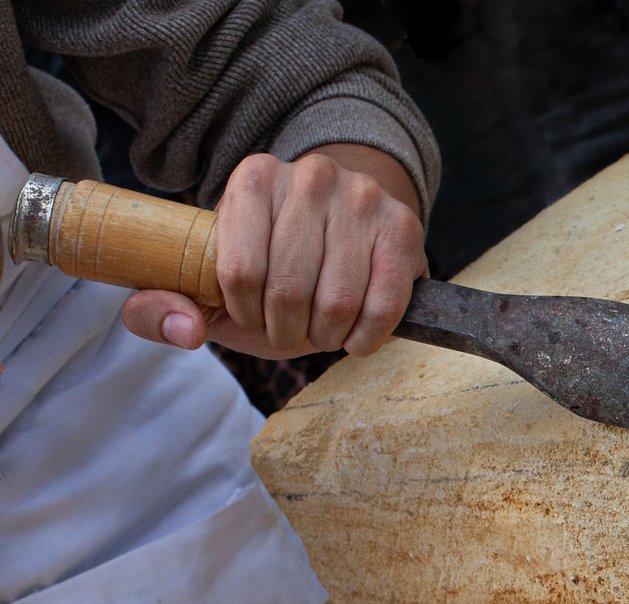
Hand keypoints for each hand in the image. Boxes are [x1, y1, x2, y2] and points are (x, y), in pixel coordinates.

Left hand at [121, 145, 425, 359]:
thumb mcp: (209, 280)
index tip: (253, 318)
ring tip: (322, 330)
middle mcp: (309, 176)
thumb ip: (162, 306)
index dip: (246, 315)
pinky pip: (383, 304)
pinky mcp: (403, 225)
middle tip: (292, 332)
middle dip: (288, 332)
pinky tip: (356, 336)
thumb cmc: (272, 263)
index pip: (240, 272)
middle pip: (289, 290)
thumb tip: (184, 330)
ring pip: (338, 303)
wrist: (346, 222)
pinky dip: (367, 337)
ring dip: (327, 337)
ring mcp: (361, 196)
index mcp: (252, 179)